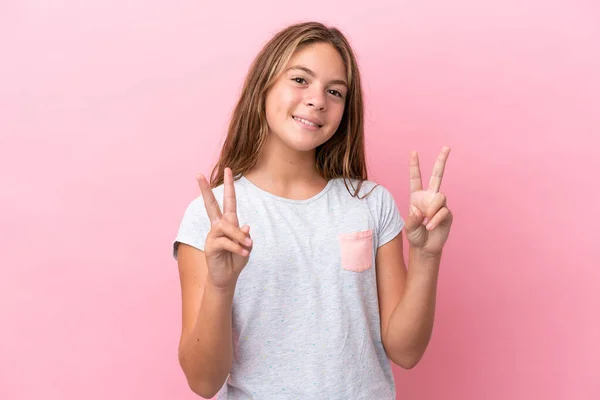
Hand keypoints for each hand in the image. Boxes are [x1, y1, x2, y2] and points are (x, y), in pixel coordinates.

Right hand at [197, 167, 252, 290]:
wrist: (227, 277)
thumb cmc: (236, 259)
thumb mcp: (246, 245)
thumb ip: (245, 235)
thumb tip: (245, 225)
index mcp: (228, 222)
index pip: (228, 201)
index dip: (229, 186)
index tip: (228, 170)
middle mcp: (218, 226)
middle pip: (210, 205)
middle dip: (205, 190)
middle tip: (197, 175)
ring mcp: (213, 235)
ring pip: (226, 227)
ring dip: (239, 237)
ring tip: (247, 247)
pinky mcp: (211, 245)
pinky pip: (225, 241)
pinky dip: (237, 246)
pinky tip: (243, 253)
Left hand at [404, 147, 452, 256]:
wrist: (425, 247)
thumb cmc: (415, 235)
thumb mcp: (408, 227)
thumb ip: (412, 219)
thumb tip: (422, 211)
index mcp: (417, 196)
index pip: (416, 178)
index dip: (414, 165)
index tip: (413, 152)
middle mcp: (429, 197)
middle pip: (437, 175)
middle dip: (441, 161)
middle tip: (446, 147)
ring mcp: (440, 204)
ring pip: (440, 197)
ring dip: (432, 210)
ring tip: (426, 222)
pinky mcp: (448, 213)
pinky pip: (443, 211)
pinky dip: (435, 220)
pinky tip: (430, 227)